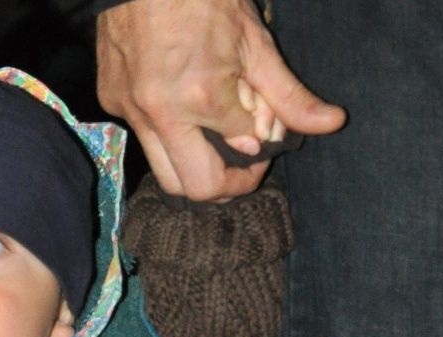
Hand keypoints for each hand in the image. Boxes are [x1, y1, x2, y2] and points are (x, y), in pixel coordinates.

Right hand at [96, 0, 345, 200]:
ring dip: (193, 173)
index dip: (259, 158)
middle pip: (195, 189)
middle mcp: (161, 115)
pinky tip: (181, 109)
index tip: (265, 146)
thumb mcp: (254, 42)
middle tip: (241, 168)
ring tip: (213, 147)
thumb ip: (288, 94)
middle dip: (225, 186)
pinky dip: (169, 137)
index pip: (241, 154)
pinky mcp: (113, 104)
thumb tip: (329, 124)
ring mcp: (130, 113)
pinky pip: (145, 140)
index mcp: (201, 98)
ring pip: (165, 176)